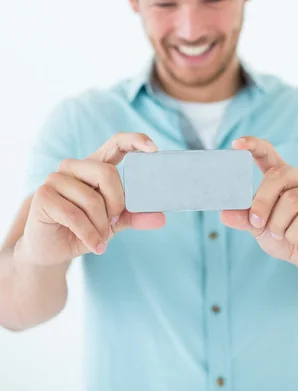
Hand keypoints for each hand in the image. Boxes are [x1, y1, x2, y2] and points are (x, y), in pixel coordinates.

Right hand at [18, 133, 164, 265]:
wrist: (50, 249)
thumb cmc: (83, 229)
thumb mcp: (112, 222)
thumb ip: (134, 215)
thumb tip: (161, 218)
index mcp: (94, 166)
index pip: (117, 143)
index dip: (136, 141)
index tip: (154, 149)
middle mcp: (74, 167)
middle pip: (106, 173)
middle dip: (116, 203)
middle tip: (114, 222)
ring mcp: (55, 179)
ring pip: (91, 198)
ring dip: (100, 225)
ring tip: (100, 238)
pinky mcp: (43, 195)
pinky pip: (74, 215)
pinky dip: (89, 235)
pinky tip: (95, 246)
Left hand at [221, 136, 297, 273]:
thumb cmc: (284, 236)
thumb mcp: (259, 228)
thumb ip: (244, 218)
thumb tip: (224, 214)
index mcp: (282, 176)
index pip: (267, 153)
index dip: (253, 145)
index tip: (237, 144)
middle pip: (278, 176)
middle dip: (262, 202)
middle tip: (256, 223)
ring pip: (291, 201)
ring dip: (278, 225)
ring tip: (280, 235)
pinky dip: (293, 236)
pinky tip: (296, 239)